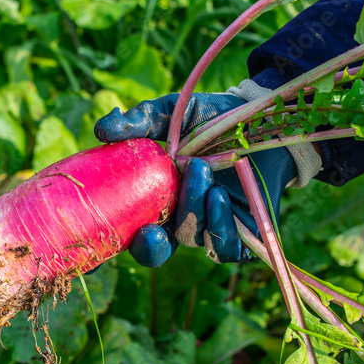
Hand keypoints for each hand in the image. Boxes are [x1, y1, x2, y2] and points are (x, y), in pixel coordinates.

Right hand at [94, 84, 312, 266]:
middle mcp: (181, 219)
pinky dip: (219, 224)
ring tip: (199, 168)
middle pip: (158, 249)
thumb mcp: (173, 113)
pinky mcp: (245, 232)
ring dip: (192, 209)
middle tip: (151, 230)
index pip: (133, 234)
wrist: (263, 119)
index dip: (116, 247)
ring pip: (193, 238)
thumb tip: (101, 131)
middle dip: (152, 245)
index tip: (106, 245)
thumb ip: (140, 121)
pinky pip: (227, 247)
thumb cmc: (213, 118)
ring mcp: (211, 227)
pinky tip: (218, 195)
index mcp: (157, 200)